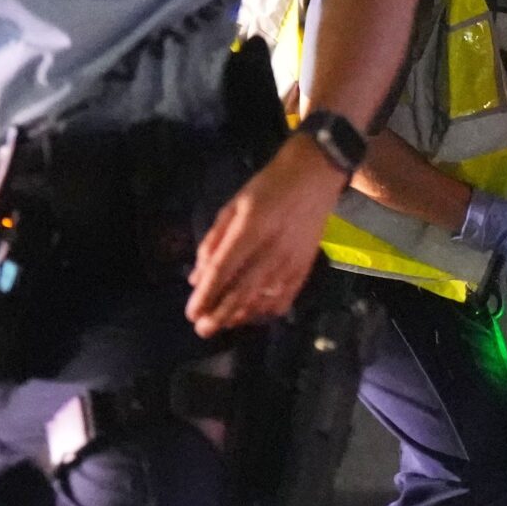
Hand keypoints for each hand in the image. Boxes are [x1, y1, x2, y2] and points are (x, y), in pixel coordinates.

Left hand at [186, 136, 348, 338]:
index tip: (191, 313)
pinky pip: (286, 296)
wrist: (315, 175)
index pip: (222, 270)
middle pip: (242, 292)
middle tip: (203, 330)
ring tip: (225, 323)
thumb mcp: (233, 206)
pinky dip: (268, 310)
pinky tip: (255, 314)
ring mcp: (292, 260)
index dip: (205, 295)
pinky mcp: (306, 265)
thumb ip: (213, 242)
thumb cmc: (268, 187)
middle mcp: (272, 250)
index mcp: (251, 230)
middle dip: (220, 315)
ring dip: (242, 315)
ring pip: (264, 299)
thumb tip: (198, 276)